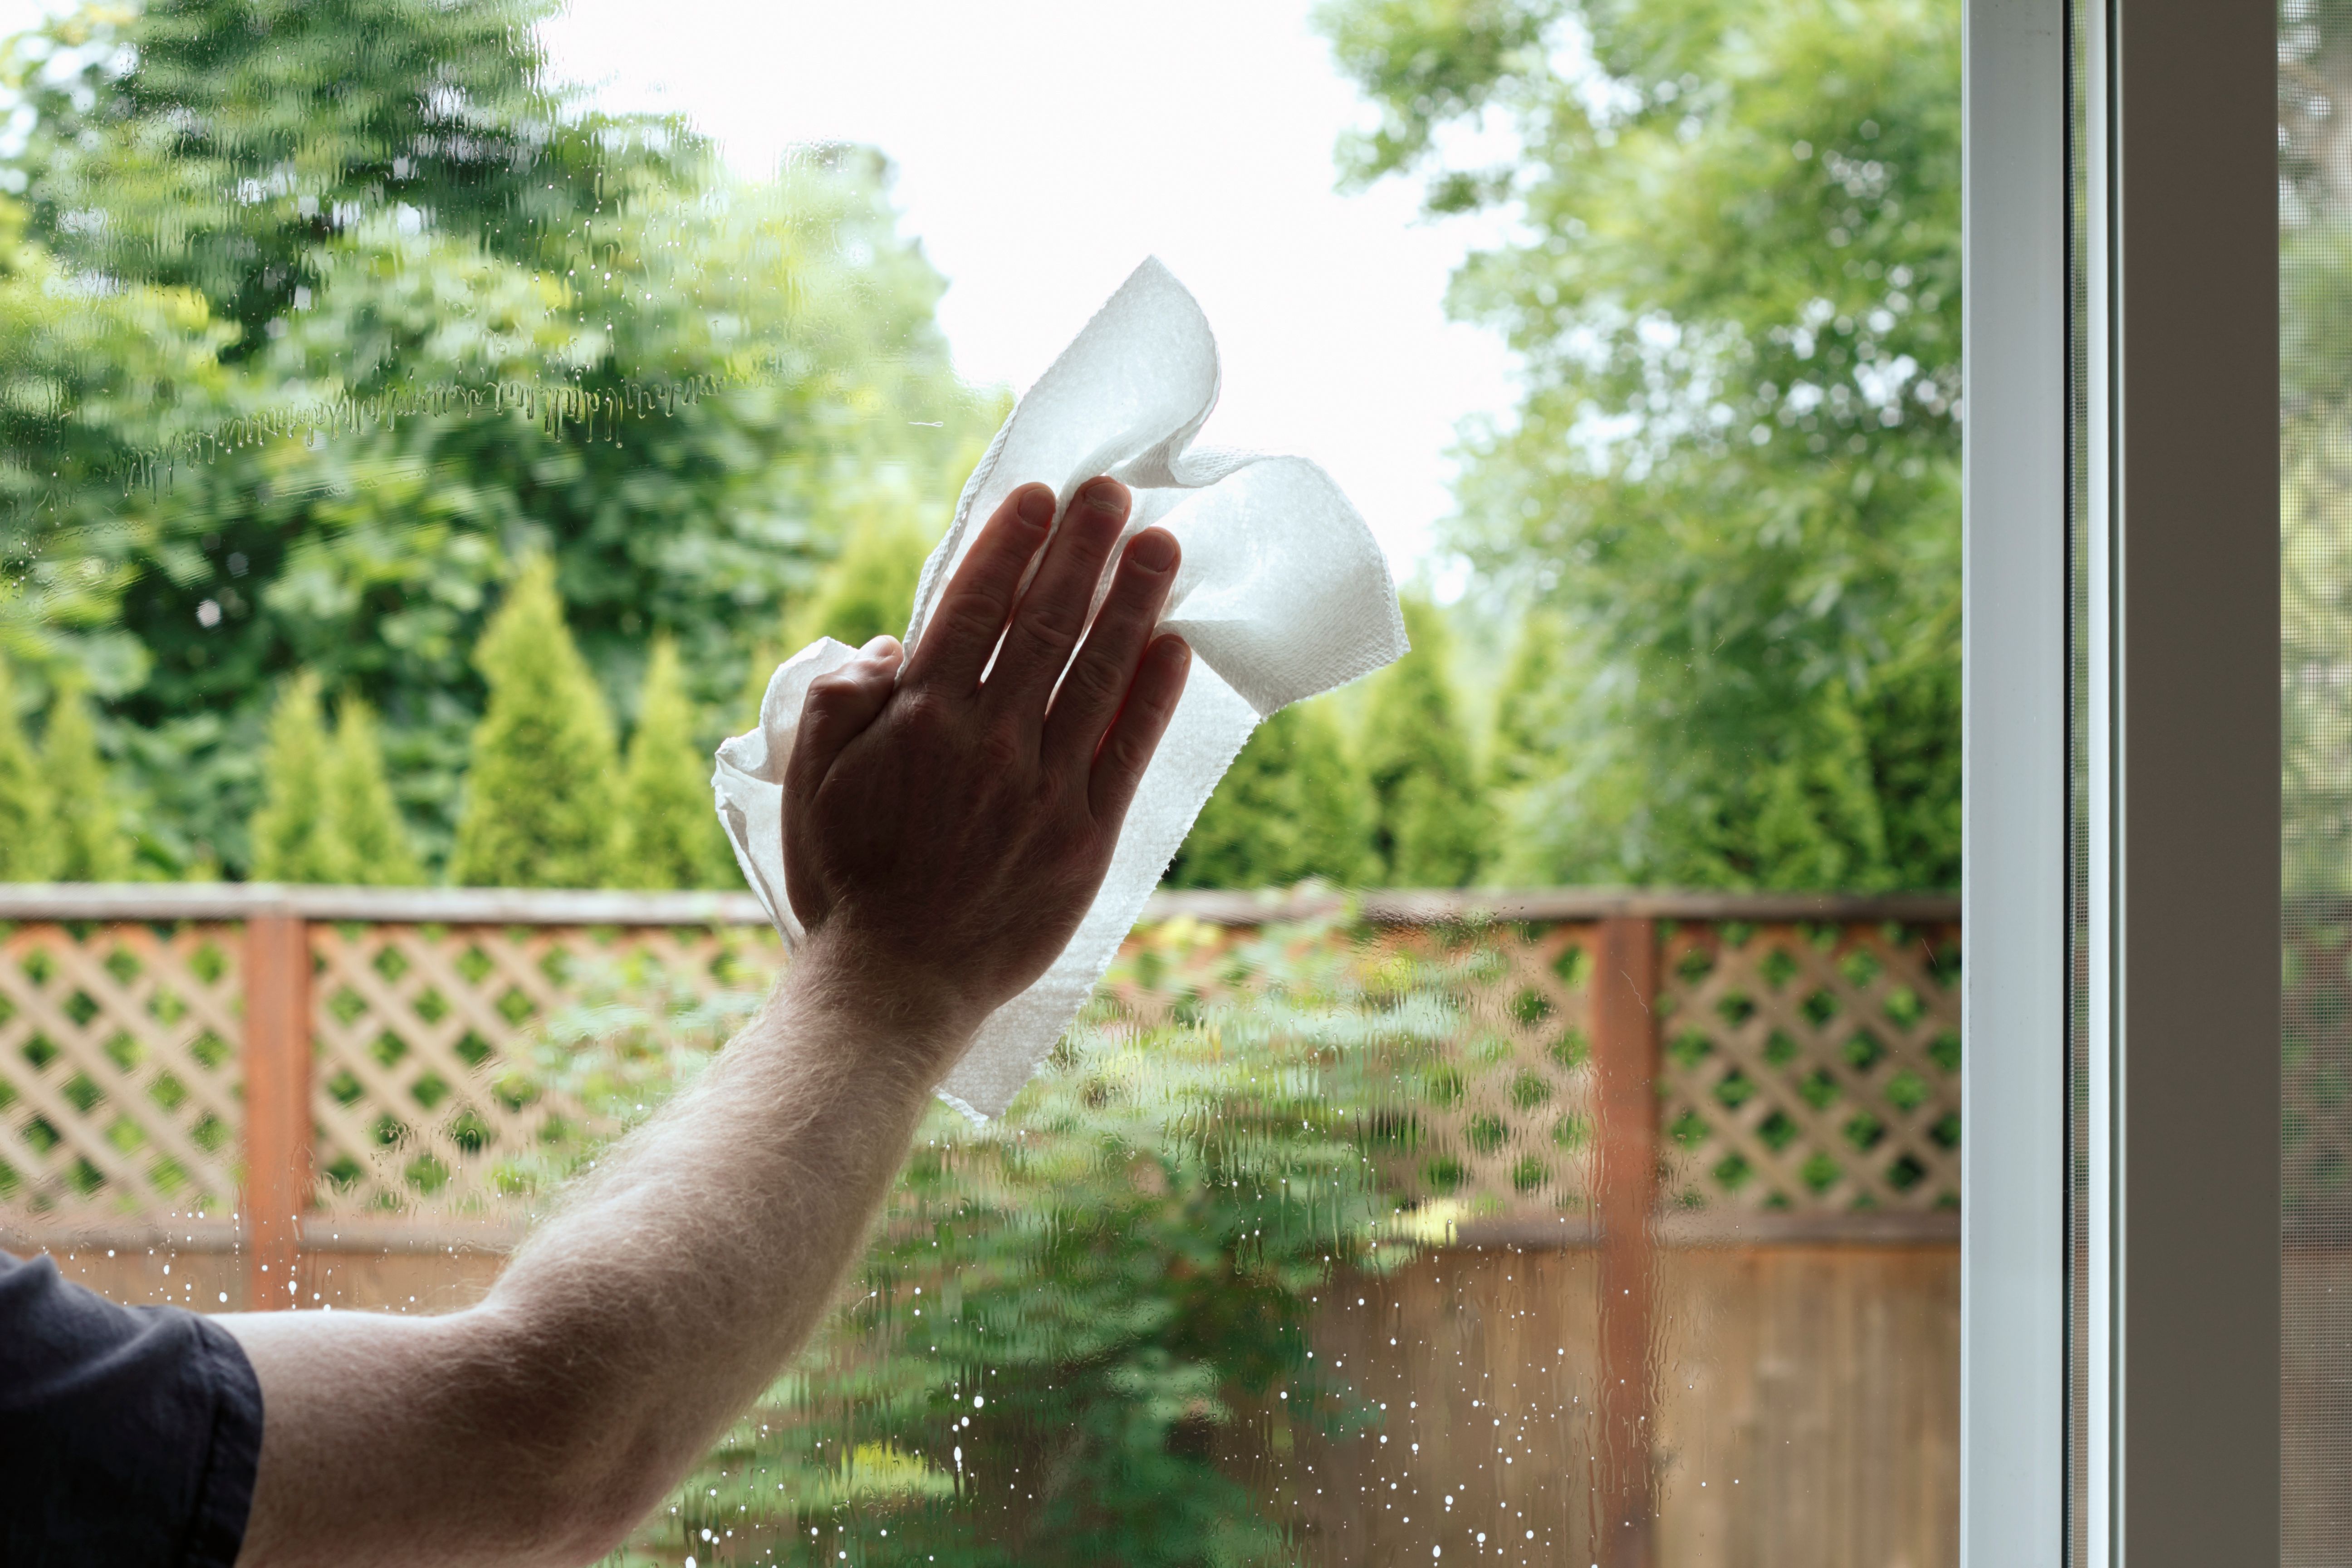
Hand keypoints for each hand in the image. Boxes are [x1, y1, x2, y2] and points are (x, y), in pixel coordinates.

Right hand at [781, 476, 1190, 1042]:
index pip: (976, 608)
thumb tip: (895, 643)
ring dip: (1133, 602)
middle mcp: (989, 741)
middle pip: (1046, 624)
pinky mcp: (1087, 837)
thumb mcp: (810, 780)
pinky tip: (1177, 645)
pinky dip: (1156, 695)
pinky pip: (1131, 752)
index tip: (1043, 496)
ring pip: (1099, 674)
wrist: (894, 985)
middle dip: (1083, 549)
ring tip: (1161, 545)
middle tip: (1115, 492)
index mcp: (920, 719)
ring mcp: (1044, 788)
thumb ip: (843, 700)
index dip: (1013, 545)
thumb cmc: (845, 881)